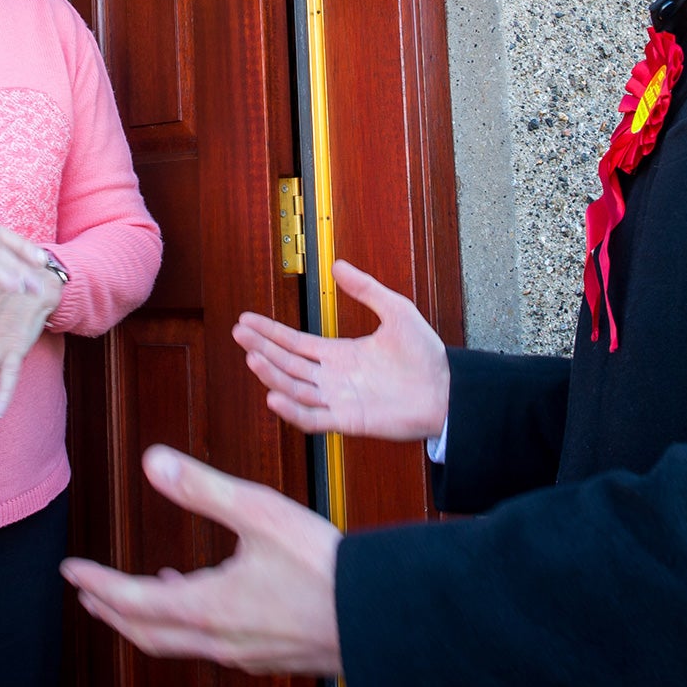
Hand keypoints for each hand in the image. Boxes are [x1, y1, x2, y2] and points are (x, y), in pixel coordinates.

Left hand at [61, 445, 342, 676]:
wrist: (383, 620)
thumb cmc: (325, 566)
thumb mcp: (261, 514)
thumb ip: (204, 488)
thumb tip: (150, 460)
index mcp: (208, 607)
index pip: (131, 602)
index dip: (96, 585)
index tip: (70, 570)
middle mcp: (219, 639)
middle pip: (147, 632)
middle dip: (112, 610)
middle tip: (86, 591)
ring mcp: (245, 653)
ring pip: (179, 642)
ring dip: (149, 619)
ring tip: (135, 596)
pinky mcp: (270, 655)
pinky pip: (212, 643)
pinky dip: (189, 623)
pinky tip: (206, 600)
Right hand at [234, 259, 449, 441]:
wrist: (448, 389)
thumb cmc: (425, 354)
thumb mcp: (395, 310)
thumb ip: (365, 288)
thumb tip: (338, 264)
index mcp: (339, 354)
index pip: (294, 343)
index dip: (269, 332)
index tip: (246, 320)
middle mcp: (333, 378)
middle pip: (287, 363)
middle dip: (261, 348)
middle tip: (238, 333)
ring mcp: (338, 401)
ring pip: (294, 388)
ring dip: (272, 374)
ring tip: (252, 358)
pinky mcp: (348, 421)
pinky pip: (313, 418)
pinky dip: (292, 410)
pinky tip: (274, 395)